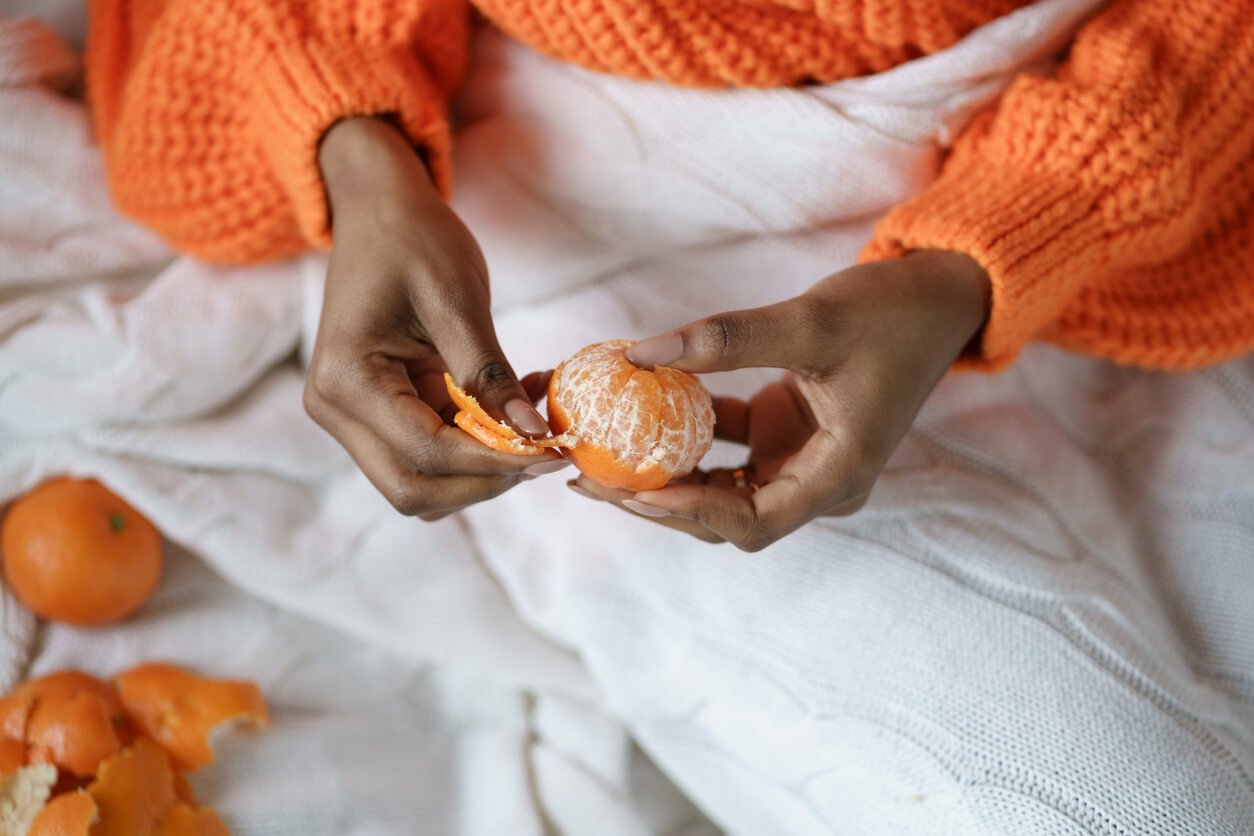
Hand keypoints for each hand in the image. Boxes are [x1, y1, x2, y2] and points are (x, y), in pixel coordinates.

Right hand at [304, 117, 566, 519]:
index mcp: (347, 380)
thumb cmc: (413, 239)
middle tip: (548, 451)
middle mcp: (336, 410)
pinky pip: (430, 452)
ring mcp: (354, 416)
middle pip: (414, 489)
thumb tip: (534, 435)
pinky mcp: (379, 412)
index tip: (556, 452)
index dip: (496, 462)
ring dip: (483, 469)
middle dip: (485, 481)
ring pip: (422, 482)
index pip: (426, 453)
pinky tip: (517, 407)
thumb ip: (490, 373)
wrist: (379, 209)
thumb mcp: (457, 300)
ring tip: (535, 421)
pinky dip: (477, 446)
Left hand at [568, 250, 990, 549]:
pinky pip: (725, 446)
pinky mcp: (785, 432)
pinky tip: (639, 409)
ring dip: (662, 473)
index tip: (629, 488)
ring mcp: (799, 460)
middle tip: (588, 479)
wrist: (940, 297)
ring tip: (600, 455)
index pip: (751, 522)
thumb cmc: (892, 312)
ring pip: (718, 488)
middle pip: (724, 516)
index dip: (686, 513)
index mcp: (837, 477)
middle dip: (656, 501)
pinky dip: (683, 433)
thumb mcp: (811, 321)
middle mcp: (817, 482)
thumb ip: (727, 340)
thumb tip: (639, 355)